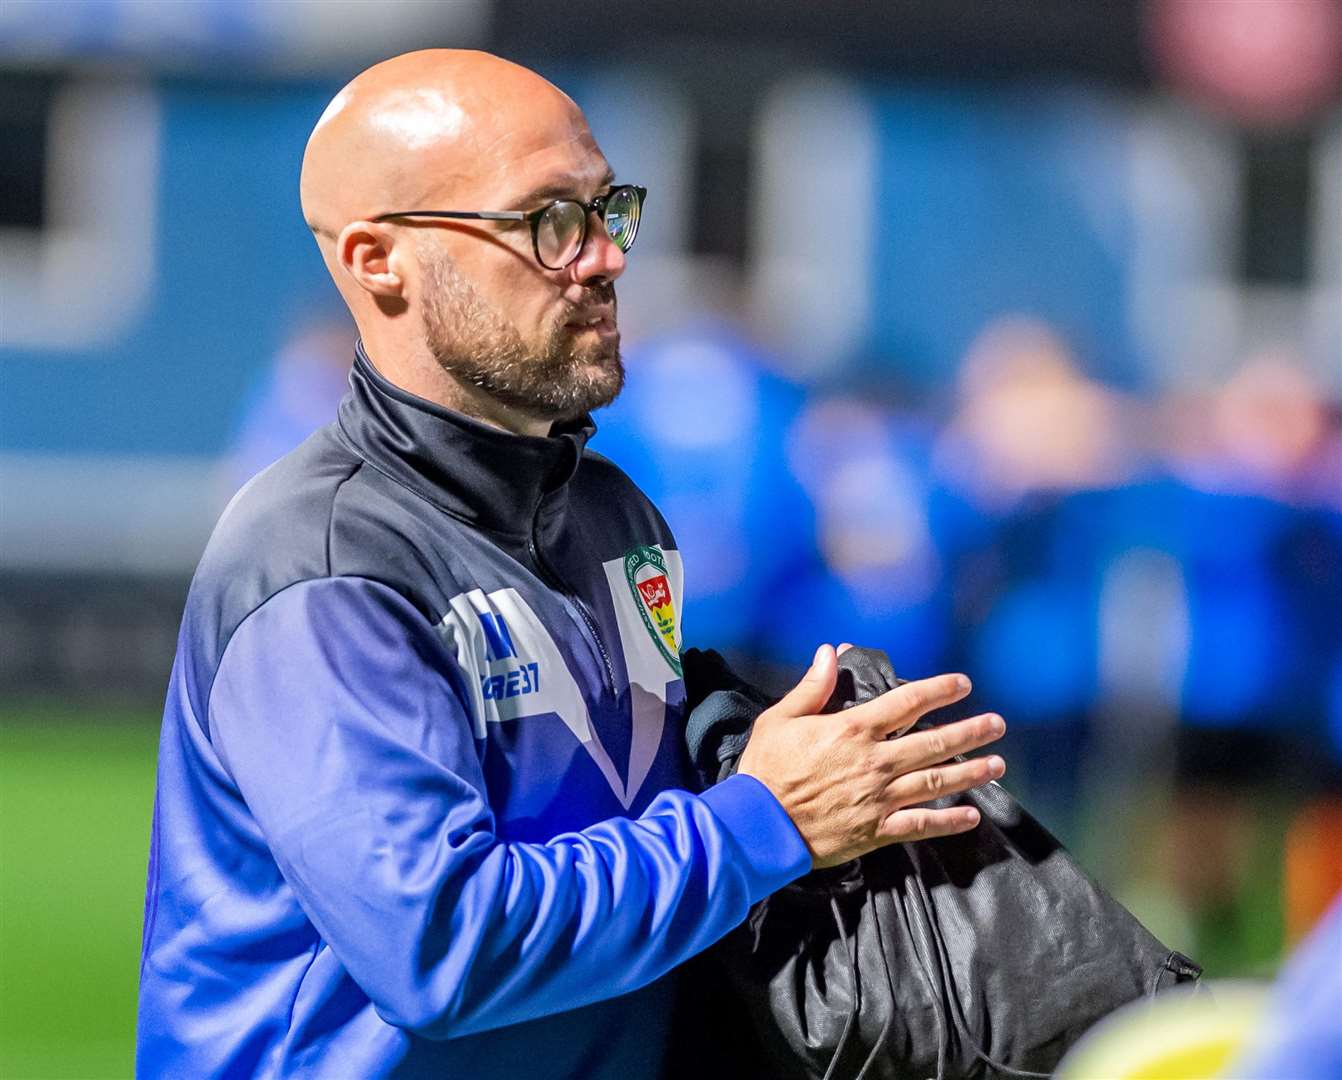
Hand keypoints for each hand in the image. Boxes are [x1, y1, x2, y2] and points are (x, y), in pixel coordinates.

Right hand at [736, 644, 1005, 868]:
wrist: (758, 826)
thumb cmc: (765, 770)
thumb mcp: (780, 719)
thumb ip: (812, 686)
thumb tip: (831, 652)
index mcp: (853, 730)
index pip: (907, 703)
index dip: (939, 690)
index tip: (964, 684)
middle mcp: (875, 761)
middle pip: (934, 742)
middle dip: (970, 731)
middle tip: (997, 724)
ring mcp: (880, 798)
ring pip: (936, 782)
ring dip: (971, 772)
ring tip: (997, 764)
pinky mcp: (877, 831)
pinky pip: (921, 825)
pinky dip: (949, 821)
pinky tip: (971, 816)